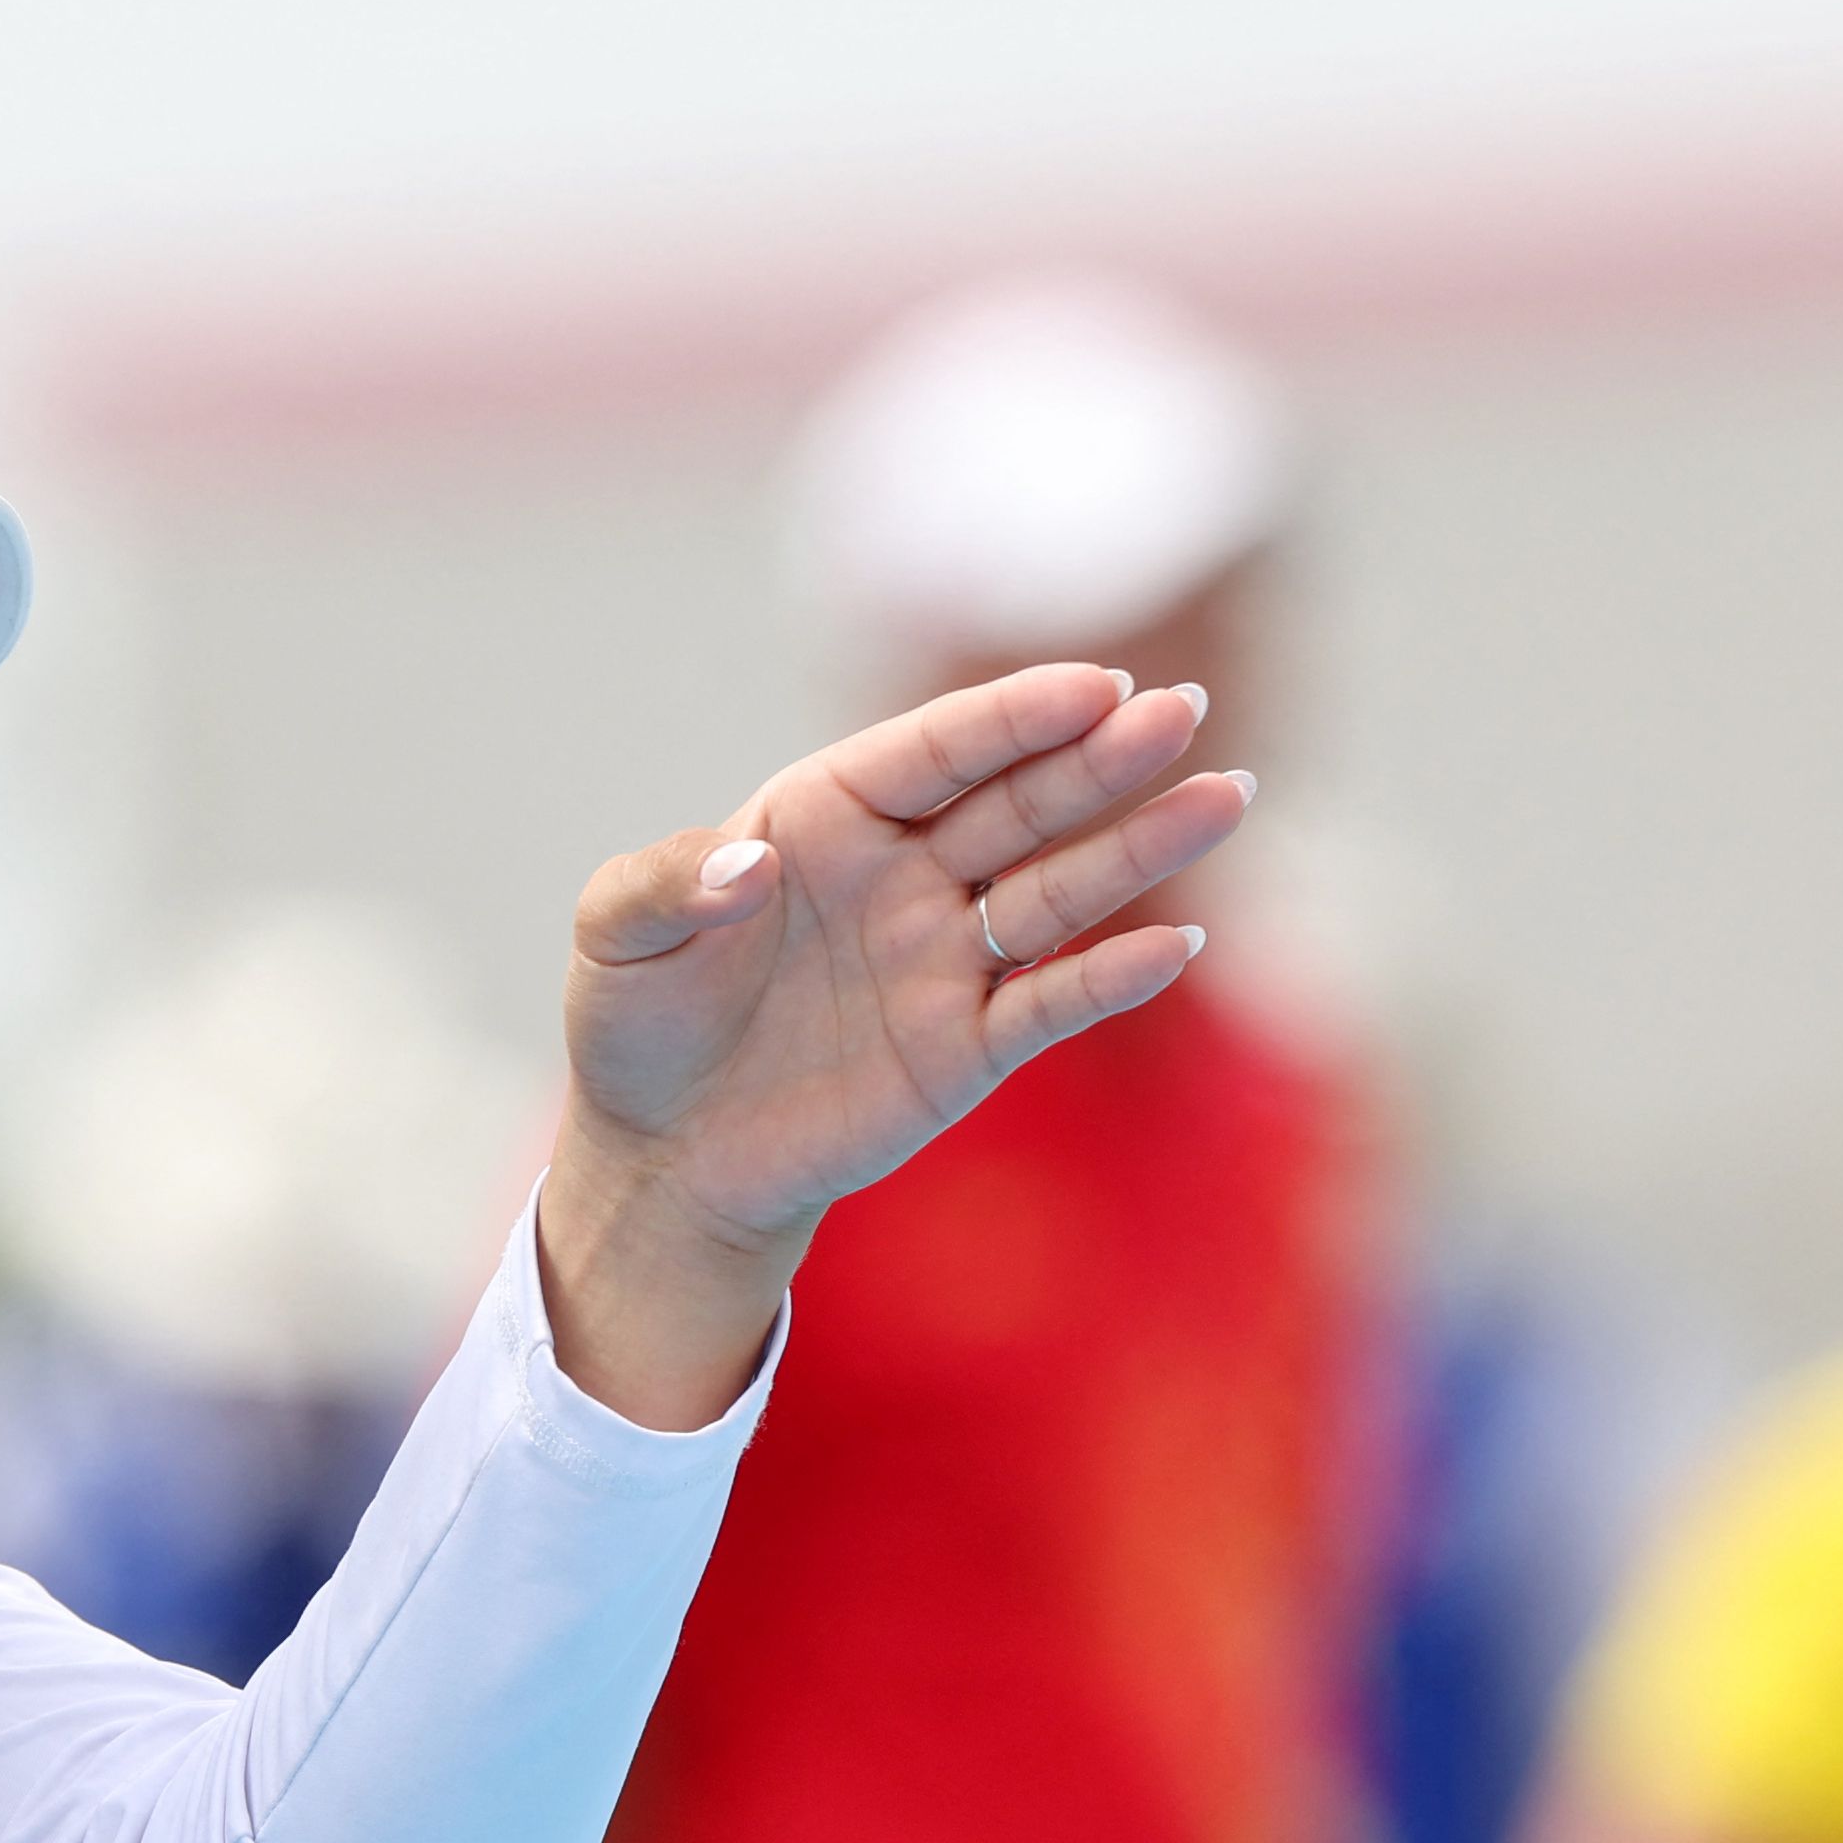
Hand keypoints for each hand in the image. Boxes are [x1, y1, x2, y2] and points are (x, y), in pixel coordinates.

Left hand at [536, 666, 1245, 1426]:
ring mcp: (944, 957)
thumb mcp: (616, 941)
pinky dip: (1111, 975)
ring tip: (1225, 798)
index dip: (1014, 717)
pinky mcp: (967, 1047)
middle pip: (1019, 802)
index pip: (936, 750)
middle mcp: (903, 872)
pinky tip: (1172, 943)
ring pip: (1060, 888)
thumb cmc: (638, 1026)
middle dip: (1102, 757)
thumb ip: (665, 885)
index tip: (1094, 684)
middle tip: (1184, 711)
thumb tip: (744, 868)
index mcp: (825, 816)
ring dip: (1142, 846)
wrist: (663, 1158)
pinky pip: (1051, 1001)